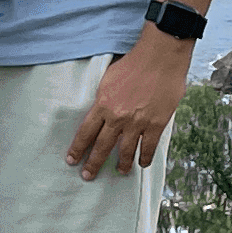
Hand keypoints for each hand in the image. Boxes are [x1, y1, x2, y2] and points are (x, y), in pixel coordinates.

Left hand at [67, 28, 189, 179]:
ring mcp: (138, 123)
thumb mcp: (108, 78)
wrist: (160, 57)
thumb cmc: (134, 62)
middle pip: (102, 146)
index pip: (85, 132)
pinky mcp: (156, 124)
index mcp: (103, 105)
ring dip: (121, 164)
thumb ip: (104, 97)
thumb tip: (102, 109)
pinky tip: (142, 163)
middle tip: (88, 176)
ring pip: (125, 151)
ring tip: (120, 172)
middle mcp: (118, 117)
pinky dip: (145, 157)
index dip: (77, 148)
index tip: (72, 160)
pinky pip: (149, 147)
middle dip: (93, 164)